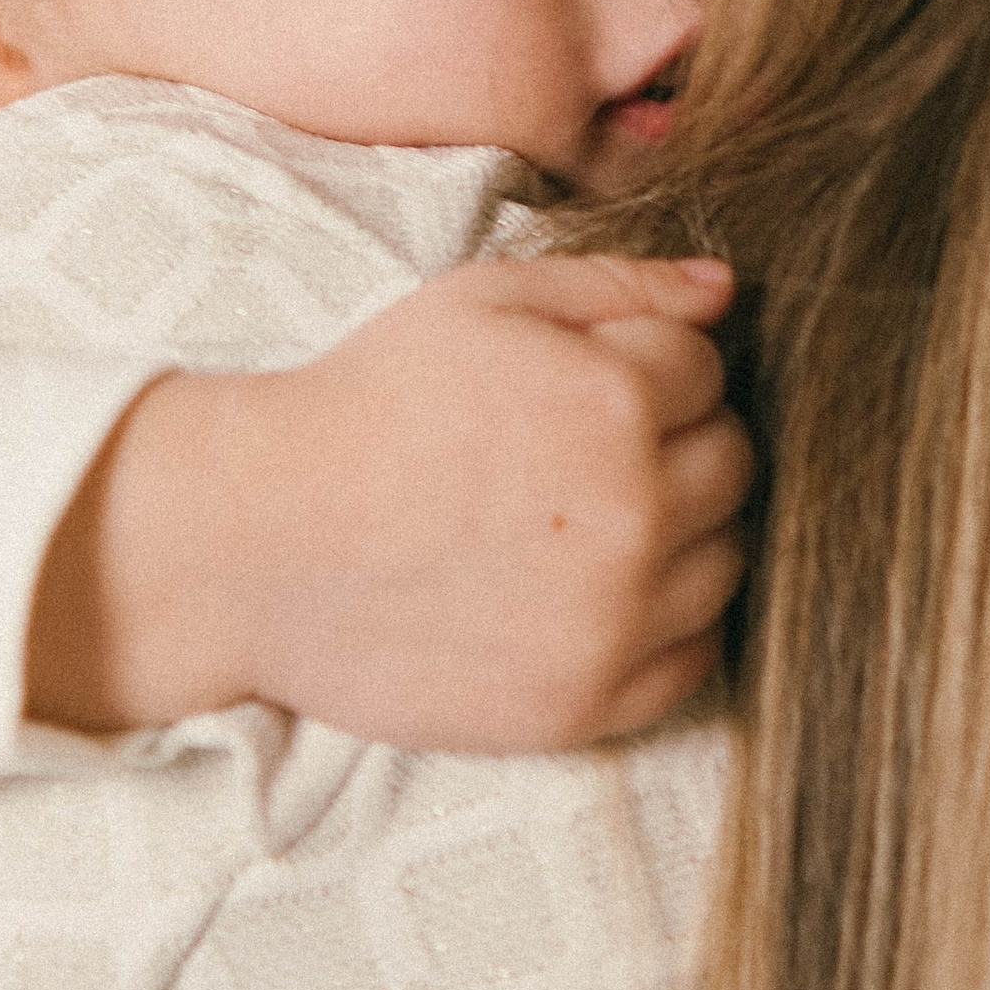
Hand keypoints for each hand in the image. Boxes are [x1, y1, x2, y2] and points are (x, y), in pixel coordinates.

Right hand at [29, 253, 751, 751]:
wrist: (258, 543)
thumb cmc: (366, 405)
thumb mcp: (479, 300)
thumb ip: (614, 285)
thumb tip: (724, 288)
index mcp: (615, 400)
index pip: (708, 369)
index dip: (649, 366)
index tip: (584, 385)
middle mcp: (634, 514)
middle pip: (732, 463)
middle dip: (677, 442)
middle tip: (584, 450)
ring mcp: (616, 619)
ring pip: (726, 560)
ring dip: (681, 534)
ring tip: (584, 520)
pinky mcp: (586, 703)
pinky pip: (693, 658)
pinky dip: (663, 625)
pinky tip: (592, 592)